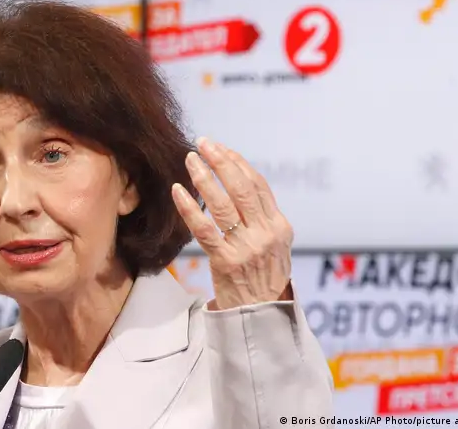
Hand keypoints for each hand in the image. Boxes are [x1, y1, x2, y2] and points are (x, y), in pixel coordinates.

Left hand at [171, 138, 292, 309]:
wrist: (260, 316)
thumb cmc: (263, 277)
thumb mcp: (274, 245)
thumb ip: (261, 218)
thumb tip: (238, 182)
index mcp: (280, 226)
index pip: (258, 185)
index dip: (238, 163)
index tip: (220, 148)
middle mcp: (266, 233)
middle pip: (242, 188)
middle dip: (222, 161)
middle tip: (203, 143)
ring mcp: (246, 247)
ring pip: (222, 205)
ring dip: (204, 178)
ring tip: (190, 160)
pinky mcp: (225, 261)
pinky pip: (203, 229)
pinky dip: (189, 207)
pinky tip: (177, 191)